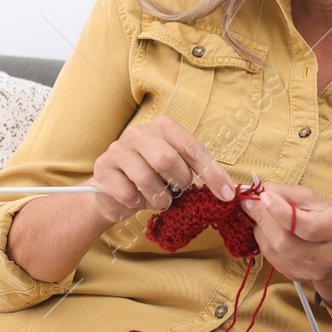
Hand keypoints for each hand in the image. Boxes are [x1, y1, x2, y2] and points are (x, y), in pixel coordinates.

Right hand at [86, 117, 236, 225]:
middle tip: (177, 192)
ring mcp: (118, 149)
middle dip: (178, 183)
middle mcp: (139, 133)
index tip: (227, 195)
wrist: (113, 192)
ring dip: (159, 198)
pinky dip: (137, 204)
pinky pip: (128, 194)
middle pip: (167, 160)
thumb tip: (225, 190)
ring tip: (158, 200)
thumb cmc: (152, 178)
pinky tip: (136, 200)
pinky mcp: (103, 169)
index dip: (212, 173)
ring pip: (147, 179)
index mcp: (163, 127)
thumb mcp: (175, 170)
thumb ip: (195, 172)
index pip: (193, 148)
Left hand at [237, 181, 331, 293]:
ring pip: (274, 251)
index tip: (263, 196)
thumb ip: (289, 193)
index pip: (307, 226)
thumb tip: (260, 190)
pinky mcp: (297, 276)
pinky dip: (263, 241)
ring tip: (259, 214)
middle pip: (285, 241)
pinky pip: (271, 259)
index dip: (281, 211)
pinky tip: (266, 230)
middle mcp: (327, 255)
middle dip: (262, 219)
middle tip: (250, 203)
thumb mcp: (317, 200)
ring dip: (260, 229)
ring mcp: (311, 270)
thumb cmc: (330, 220)